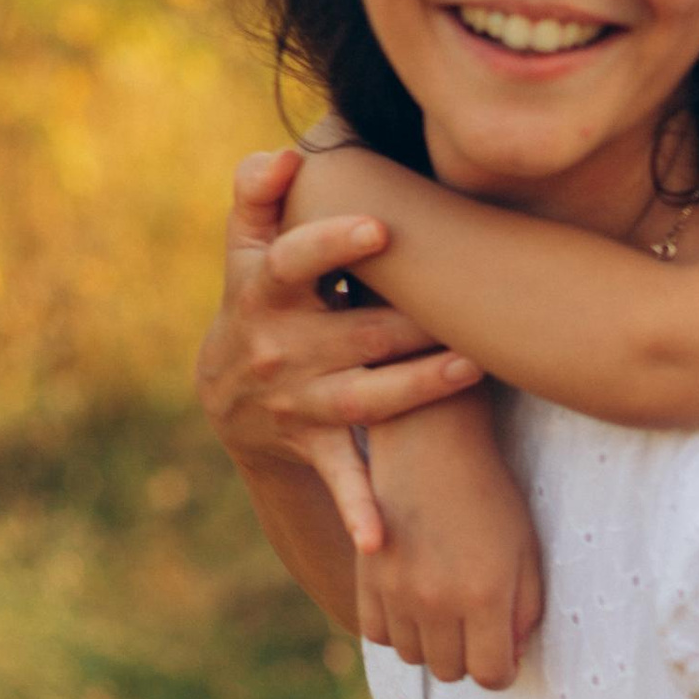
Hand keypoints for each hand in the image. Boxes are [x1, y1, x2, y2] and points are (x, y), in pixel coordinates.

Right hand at [197, 147, 487, 552]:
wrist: (224, 390)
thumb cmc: (257, 294)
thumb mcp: (245, 244)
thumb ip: (258, 192)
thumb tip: (282, 157)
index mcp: (264, 291)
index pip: (296, 264)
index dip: (334, 244)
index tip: (381, 227)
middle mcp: (280, 350)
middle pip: (354, 333)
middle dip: (411, 320)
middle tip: (473, 301)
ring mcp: (298, 402)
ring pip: (365, 398)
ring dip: (417, 387)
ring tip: (472, 366)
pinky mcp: (313, 444)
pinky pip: (340, 478)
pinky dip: (359, 510)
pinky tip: (383, 542)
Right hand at [354, 397, 545, 688]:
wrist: (430, 443)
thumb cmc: (489, 493)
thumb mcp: (525, 547)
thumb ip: (525, 608)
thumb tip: (511, 654)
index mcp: (484, 595)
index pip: (491, 674)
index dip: (502, 669)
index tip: (504, 652)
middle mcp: (437, 601)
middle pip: (451, 672)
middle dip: (469, 656)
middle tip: (477, 626)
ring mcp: (397, 592)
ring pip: (414, 657)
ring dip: (433, 644)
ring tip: (448, 610)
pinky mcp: (367, 578)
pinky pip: (378, 635)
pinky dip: (397, 629)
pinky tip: (415, 603)